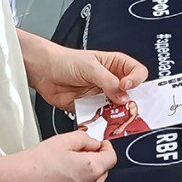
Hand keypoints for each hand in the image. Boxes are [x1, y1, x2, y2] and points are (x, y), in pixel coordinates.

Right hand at [0, 132, 116, 181]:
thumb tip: (96, 145)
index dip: (106, 149)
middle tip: (71, 161)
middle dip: (91, 166)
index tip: (100, 147)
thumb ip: (86, 140)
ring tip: (58, 178)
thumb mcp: (63, 140)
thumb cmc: (34, 163)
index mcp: (92, 170)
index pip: (111, 158)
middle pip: (100, 176)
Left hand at [30, 45, 148, 111]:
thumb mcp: (90, 67)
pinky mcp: (91, 107)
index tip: (126, 86)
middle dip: (130, 101)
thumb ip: (108, 81)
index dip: (135, 80)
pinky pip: (101, 117)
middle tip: (126, 106)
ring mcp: (101, 95)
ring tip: (111, 115)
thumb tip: (123, 95)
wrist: (44, 72)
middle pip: (131, 93)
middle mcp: (111, 80)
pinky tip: (98, 119)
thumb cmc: (65, 60)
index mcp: (116, 65)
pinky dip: (101, 121)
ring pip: (117, 108)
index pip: (137, 72)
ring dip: (115, 113)